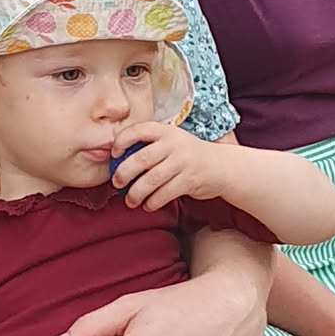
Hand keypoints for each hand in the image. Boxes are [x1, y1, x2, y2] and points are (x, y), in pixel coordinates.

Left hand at [111, 122, 229, 210]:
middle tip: (117, 183)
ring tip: (130, 200)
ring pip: (151, 181)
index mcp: (165, 131)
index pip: (138, 130)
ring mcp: (183, 162)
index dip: (121, 141)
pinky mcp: (190, 180)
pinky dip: (152, 202)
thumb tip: (118, 164)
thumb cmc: (187, 156)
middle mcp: (174, 144)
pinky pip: (164, 194)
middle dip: (124, 174)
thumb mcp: (171, 142)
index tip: (114, 155)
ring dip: (136, 193)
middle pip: (140, 159)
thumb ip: (149, 147)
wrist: (220, 166)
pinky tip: (148, 205)